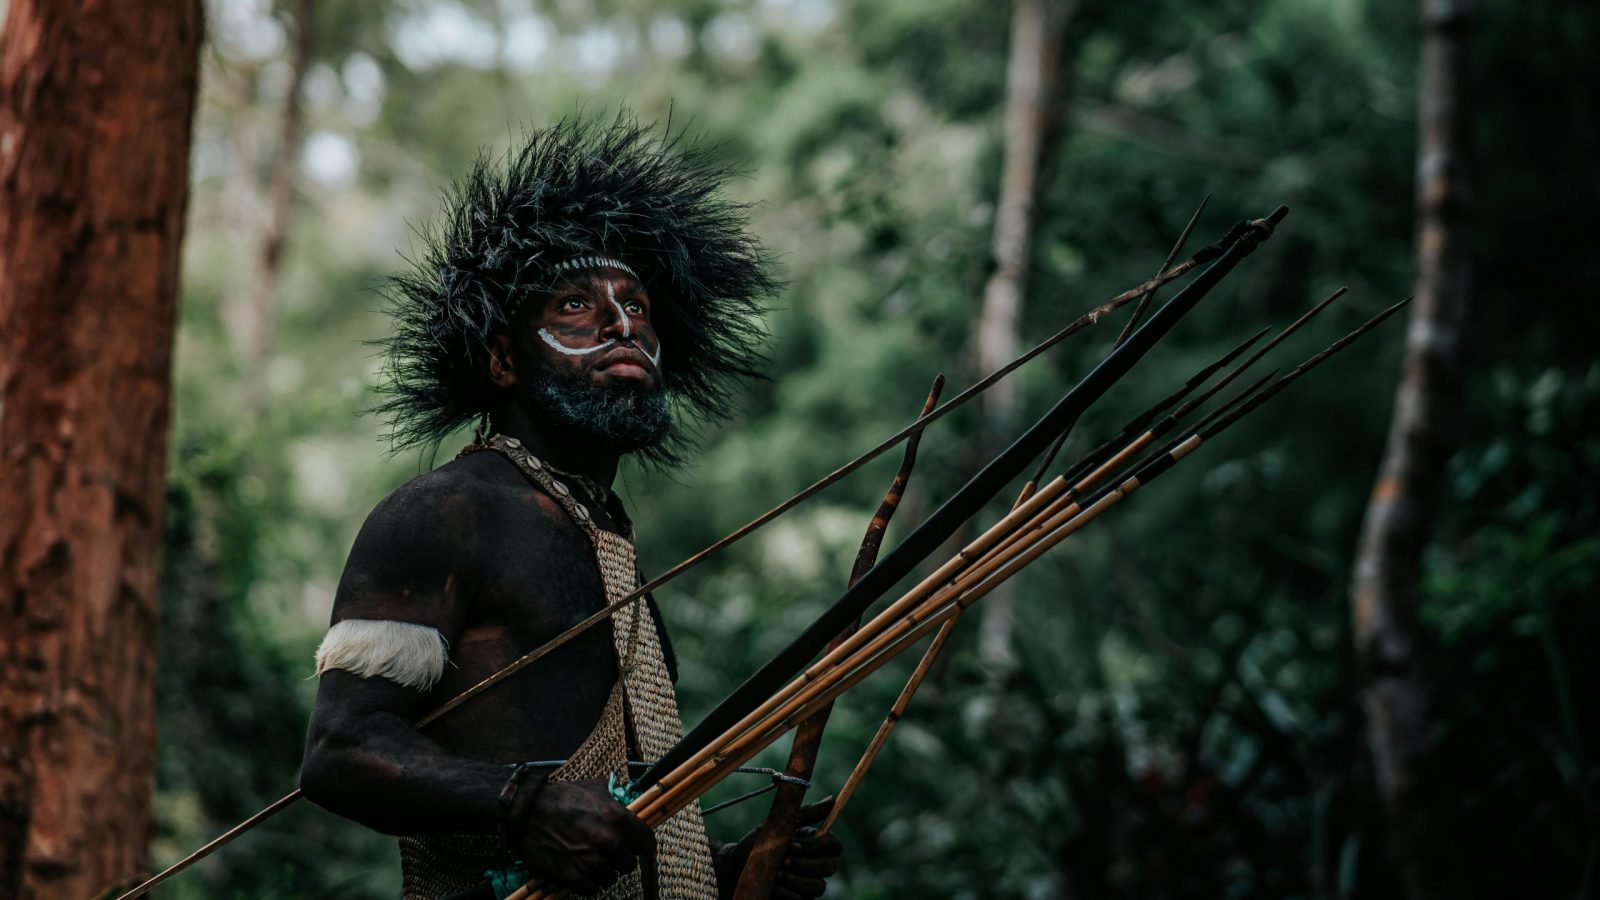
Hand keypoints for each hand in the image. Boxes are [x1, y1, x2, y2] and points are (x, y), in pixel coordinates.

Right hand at [504, 778, 654, 894]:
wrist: (527, 812)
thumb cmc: (562, 797)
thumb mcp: (595, 788)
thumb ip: (616, 798)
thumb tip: (631, 801)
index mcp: (617, 817)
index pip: (647, 843)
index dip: (642, 845)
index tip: (635, 845)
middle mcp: (607, 840)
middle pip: (630, 864)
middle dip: (620, 859)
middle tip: (608, 853)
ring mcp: (590, 860)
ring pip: (611, 879)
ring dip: (603, 872)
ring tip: (592, 861)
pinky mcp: (572, 875)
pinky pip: (591, 889)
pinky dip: (588, 883)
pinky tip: (580, 871)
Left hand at [724, 796, 844, 899]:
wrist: (735, 868)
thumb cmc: (757, 844)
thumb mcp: (779, 824)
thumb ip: (807, 813)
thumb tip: (832, 800)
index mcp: (813, 844)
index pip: (835, 846)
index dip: (818, 846)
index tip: (795, 843)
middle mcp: (814, 864)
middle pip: (829, 867)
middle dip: (803, 864)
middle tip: (784, 860)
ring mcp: (807, 884)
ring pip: (818, 887)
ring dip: (794, 879)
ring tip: (776, 873)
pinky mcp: (798, 899)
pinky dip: (785, 892)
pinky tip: (772, 886)